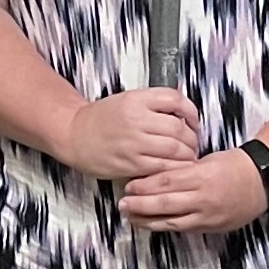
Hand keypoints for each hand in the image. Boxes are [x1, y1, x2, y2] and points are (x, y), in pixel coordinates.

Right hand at [58, 88, 201, 181]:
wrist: (74, 134)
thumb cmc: (102, 118)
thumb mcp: (128, 99)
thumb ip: (154, 103)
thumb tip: (185, 111)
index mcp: (137, 99)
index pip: (175, 100)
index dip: (191, 112)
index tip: (193, 121)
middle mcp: (136, 119)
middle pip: (179, 128)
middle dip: (192, 138)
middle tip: (192, 143)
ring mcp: (133, 143)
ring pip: (174, 150)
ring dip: (187, 155)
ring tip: (187, 156)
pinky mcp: (130, 163)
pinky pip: (161, 168)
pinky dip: (174, 169)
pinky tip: (175, 168)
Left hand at [120, 148, 267, 235]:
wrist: (262, 182)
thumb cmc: (234, 165)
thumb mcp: (208, 159)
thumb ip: (185, 169)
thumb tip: (158, 174)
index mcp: (202, 175)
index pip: (167, 181)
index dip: (145, 185)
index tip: (129, 185)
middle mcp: (203, 198)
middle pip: (165, 204)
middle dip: (140, 205)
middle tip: (122, 204)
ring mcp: (207, 215)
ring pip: (171, 221)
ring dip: (148, 221)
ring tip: (130, 218)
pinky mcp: (210, 226)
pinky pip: (183, 228)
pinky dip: (165, 226)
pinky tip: (152, 224)